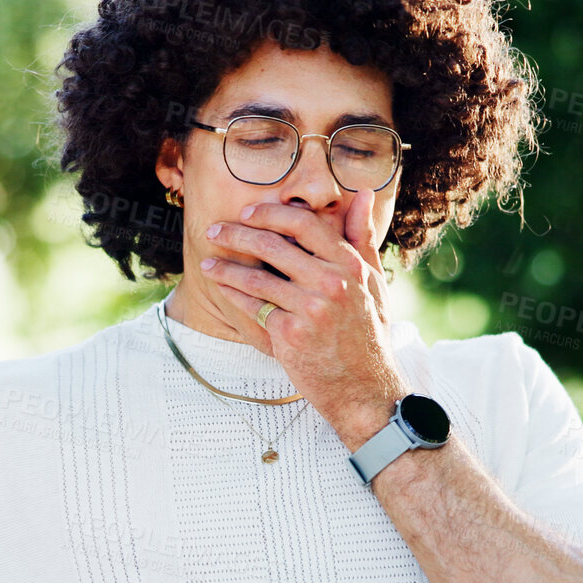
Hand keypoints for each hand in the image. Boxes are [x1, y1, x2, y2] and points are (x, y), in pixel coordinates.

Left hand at [200, 186, 409, 445]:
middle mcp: (331, 284)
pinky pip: (253, 308)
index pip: (304, 224)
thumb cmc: (368, 334)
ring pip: (256, 278)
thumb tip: (361, 193)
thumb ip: (362, 237)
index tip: (248, 211)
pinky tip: (221, 287)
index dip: (271, 213)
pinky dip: (233, 295)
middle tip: (215, 230)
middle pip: (273, 246)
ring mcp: (310, 310)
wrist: (364, 389)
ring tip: (208, 262)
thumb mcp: (373, 283)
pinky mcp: (290, 336)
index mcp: (351, 266)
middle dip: (237, 234)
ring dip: (226, 267)